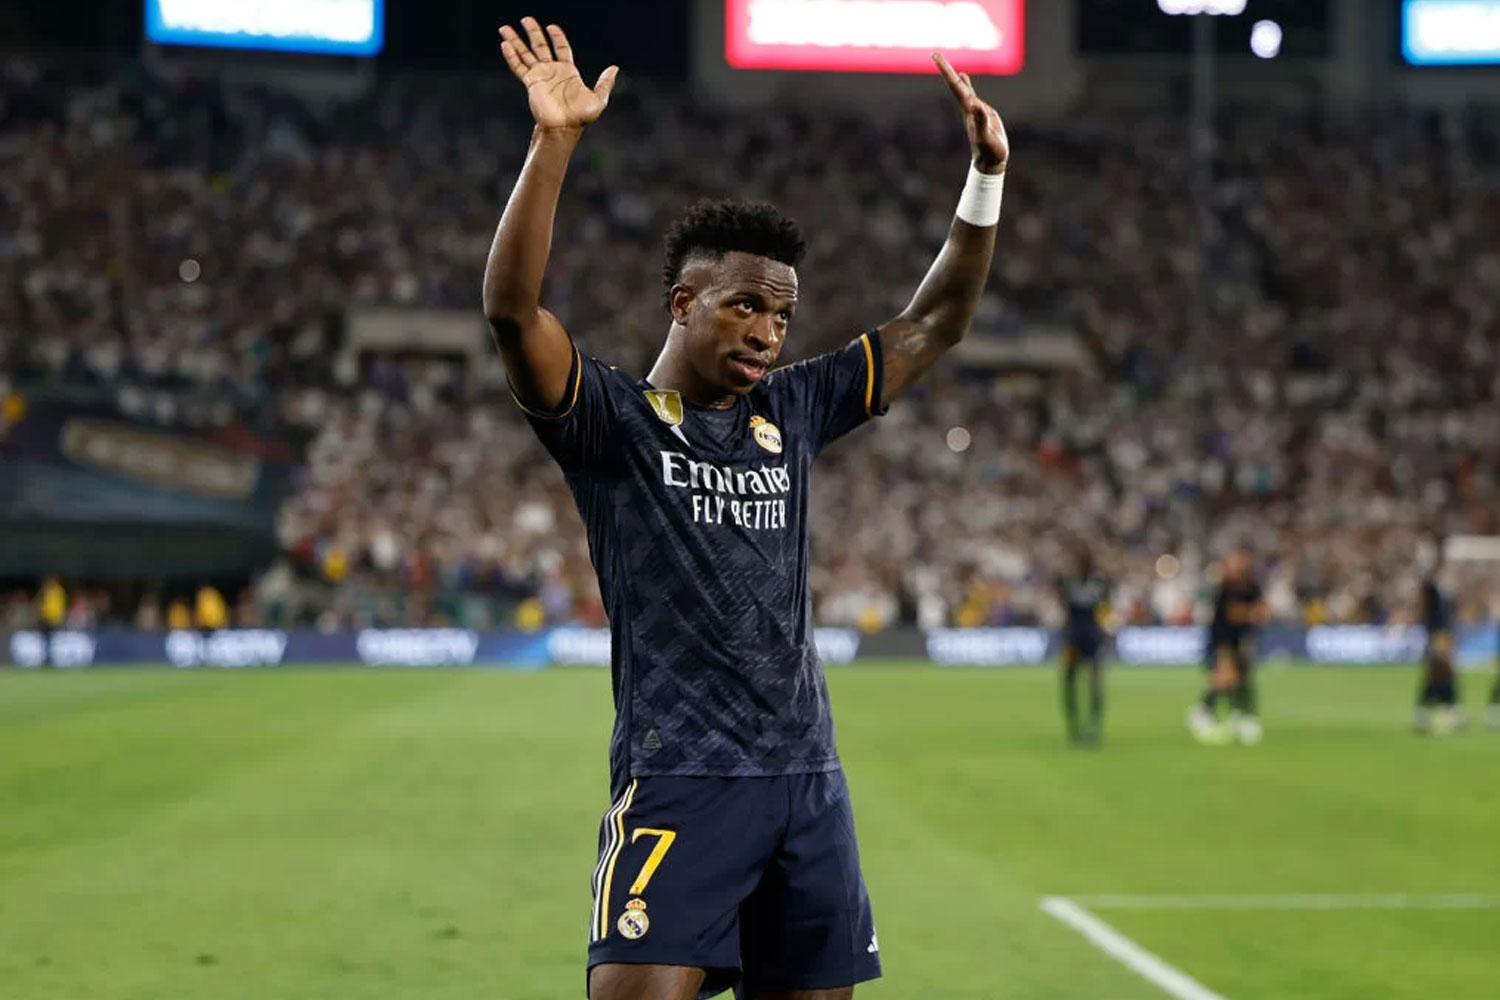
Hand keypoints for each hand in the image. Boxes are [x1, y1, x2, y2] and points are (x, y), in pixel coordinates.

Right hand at [499, 18, 618, 131]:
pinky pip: (519, 67)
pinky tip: (505, 45)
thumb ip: (605, 82)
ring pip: (526, 54)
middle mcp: (552, 71)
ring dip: (516, 41)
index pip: (561, 48)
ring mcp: (540, 76)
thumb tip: (615, 67)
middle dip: (533, 32)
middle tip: (526, 19)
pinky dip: (512, 56)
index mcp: (568, 71)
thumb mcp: (598, 98)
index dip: (557, 37)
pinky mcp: (531, 83)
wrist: (564, 128)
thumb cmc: (581, 116)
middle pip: (540, 46)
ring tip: (505, 28)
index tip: (551, 27)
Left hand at [933, 52, 1008, 173]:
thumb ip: (982, 121)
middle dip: (946, 69)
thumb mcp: (987, 137)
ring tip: (946, 64)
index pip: (956, 87)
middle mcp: (968, 108)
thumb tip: (976, 106)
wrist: (991, 162)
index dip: (947, 71)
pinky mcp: (982, 112)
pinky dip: (967, 84)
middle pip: (956, 85)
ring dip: (954, 76)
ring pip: (962, 88)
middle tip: (935, 54)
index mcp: (968, 110)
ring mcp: (974, 110)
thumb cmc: (990, 151)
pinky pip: (972, 94)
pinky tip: (964, 79)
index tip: (935, 57)